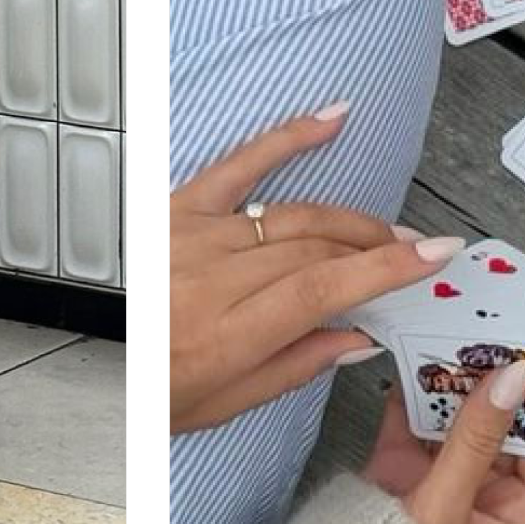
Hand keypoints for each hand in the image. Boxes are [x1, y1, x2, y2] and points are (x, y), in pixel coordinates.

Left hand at [169, 110, 450, 431]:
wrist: (90, 360)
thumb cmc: (148, 385)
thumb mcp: (220, 403)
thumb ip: (293, 367)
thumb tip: (356, 337)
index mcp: (222, 337)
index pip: (322, 290)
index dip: (386, 271)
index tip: (434, 257)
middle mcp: (207, 281)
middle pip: (316, 251)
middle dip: (377, 250)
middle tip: (414, 254)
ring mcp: (192, 238)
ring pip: (294, 216)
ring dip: (349, 221)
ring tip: (386, 231)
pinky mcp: (178, 209)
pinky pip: (240, 165)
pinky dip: (289, 138)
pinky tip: (332, 119)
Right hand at [363, 350, 524, 523]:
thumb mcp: (447, 507)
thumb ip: (475, 440)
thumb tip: (508, 382)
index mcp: (517, 523)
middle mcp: (484, 500)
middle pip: (506, 433)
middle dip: (503, 389)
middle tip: (505, 345)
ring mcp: (442, 484)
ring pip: (460, 424)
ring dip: (459, 387)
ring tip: (463, 345)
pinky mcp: (401, 473)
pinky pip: (414, 426)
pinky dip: (413, 397)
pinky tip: (416, 368)